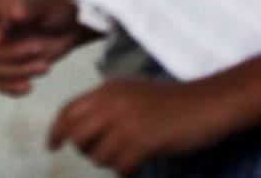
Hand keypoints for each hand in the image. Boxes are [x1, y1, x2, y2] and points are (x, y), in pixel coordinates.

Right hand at [0, 0, 95, 94]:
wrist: (71, 22)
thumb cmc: (56, 6)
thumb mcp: (44, 3)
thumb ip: (27, 6)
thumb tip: (13, 14)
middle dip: (12, 53)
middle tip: (39, 48)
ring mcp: (0, 50)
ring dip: (18, 71)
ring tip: (45, 65)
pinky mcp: (10, 66)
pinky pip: (0, 83)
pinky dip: (11, 88)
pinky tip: (29, 87)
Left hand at [47, 78, 229, 174]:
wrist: (208, 103)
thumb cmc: (172, 102)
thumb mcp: (131, 94)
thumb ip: (106, 106)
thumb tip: (80, 128)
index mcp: (107, 89)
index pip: (69, 110)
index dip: (56, 130)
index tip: (52, 146)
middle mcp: (112, 103)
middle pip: (77, 135)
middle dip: (85, 150)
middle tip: (103, 154)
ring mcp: (127, 122)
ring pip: (97, 155)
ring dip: (110, 162)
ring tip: (129, 157)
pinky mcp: (143, 141)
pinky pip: (120, 167)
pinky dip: (126, 172)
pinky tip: (138, 166)